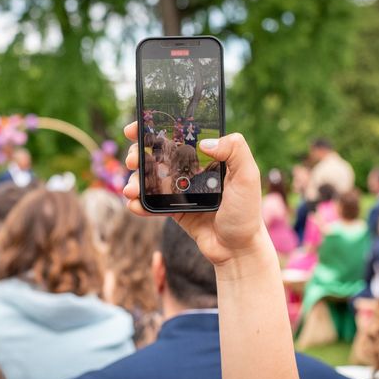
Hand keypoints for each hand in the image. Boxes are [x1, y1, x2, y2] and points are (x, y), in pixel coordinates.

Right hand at [123, 122, 265, 265]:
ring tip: (131, 189)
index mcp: (207, 156)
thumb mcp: (247, 177)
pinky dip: (139, 204)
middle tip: (132, 160)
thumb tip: (205, 142)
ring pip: (150, 179)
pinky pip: (151, 204)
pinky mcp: (174, 210)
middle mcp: (191, 170)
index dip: (154, 129)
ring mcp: (180, 190)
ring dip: (135, 181)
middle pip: (157, 155)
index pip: (177, 136)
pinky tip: (134, 205)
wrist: (237, 249)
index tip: (134, 128)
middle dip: (138, 154)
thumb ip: (235, 150)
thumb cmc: (246, 213)